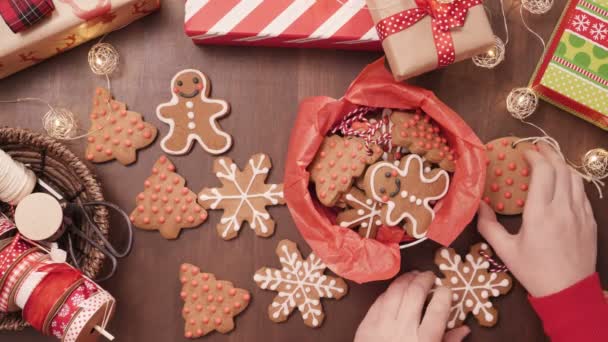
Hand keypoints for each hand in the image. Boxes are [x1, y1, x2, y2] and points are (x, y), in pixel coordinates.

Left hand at [354, 271, 469, 341]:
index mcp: (424, 341)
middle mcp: (403, 330)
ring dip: (406, 280)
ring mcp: (382, 325)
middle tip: (430, 276)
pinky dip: (390, 291)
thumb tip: (464, 329)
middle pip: (415, 294)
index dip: (444, 295)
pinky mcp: (366, 325)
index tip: (446, 290)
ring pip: (395, 292)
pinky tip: (396, 289)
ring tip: (414, 276)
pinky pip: (379, 301)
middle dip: (424, 280)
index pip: (438, 310)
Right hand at [478, 143, 596, 296]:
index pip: (543, 172)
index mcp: (540, 213)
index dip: (534, 156)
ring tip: (550, 159)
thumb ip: (488, 226)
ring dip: (562, 164)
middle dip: (549, 154)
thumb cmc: (534, 271)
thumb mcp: (505, 251)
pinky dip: (572, 180)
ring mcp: (580, 214)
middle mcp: (563, 208)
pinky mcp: (590, 221)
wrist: (569, 292)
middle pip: (561, 169)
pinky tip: (564, 181)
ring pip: (575, 178)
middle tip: (536, 148)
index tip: (524, 151)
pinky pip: (582, 193)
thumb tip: (478, 205)